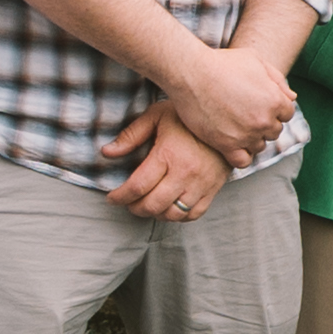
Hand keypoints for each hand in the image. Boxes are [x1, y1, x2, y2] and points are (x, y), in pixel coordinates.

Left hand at [104, 111, 231, 221]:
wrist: (226, 120)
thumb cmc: (186, 118)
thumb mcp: (156, 117)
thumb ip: (130, 135)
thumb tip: (106, 153)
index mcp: (169, 154)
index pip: (138, 186)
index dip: (120, 196)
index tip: (112, 197)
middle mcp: (186, 173)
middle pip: (154, 205)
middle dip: (134, 208)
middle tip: (128, 203)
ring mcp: (202, 184)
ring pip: (173, 214)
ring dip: (155, 214)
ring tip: (147, 205)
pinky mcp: (213, 189)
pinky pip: (193, 214)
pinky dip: (177, 217)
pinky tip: (168, 207)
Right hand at [157, 39, 294, 169]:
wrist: (191, 73)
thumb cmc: (223, 63)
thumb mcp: (256, 60)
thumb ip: (277, 79)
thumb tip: (291, 97)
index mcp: (275, 100)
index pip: (287, 114)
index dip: (275, 109)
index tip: (260, 104)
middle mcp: (263, 120)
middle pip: (274, 131)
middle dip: (264, 123)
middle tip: (246, 114)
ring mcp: (245, 135)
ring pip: (259, 146)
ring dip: (252, 139)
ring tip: (237, 127)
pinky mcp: (225, 145)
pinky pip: (242, 161)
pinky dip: (241, 155)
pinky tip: (232, 145)